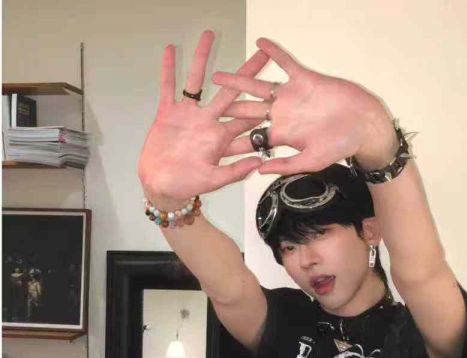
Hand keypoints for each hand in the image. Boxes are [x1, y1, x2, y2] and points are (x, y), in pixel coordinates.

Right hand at [138, 30, 269, 204]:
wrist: (162, 185)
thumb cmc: (188, 185)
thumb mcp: (213, 181)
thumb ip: (234, 172)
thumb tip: (258, 164)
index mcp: (221, 137)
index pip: (246, 118)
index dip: (262, 105)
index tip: (278, 90)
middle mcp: (207, 121)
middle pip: (230, 92)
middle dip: (246, 74)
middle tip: (262, 56)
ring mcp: (188, 115)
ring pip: (197, 82)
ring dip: (203, 60)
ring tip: (209, 35)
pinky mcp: (168, 113)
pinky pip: (169, 87)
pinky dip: (169, 70)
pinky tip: (172, 50)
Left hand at [213, 37, 397, 175]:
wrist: (363, 126)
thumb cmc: (340, 148)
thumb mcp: (310, 162)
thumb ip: (285, 165)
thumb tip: (258, 170)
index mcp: (280, 135)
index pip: (251, 139)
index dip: (232, 142)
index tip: (210, 146)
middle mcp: (281, 115)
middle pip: (247, 111)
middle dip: (226, 110)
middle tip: (202, 109)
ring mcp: (291, 96)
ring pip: (259, 86)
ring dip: (239, 80)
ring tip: (217, 75)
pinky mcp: (303, 79)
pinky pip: (285, 63)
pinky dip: (274, 53)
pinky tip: (259, 42)